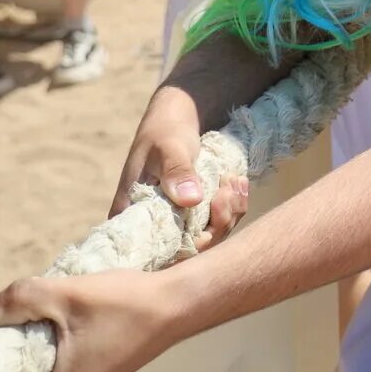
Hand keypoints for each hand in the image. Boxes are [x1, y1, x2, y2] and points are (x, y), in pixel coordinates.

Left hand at [0, 269, 179, 371]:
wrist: (177, 304)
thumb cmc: (125, 303)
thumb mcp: (66, 293)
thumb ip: (17, 301)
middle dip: (5, 353)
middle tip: (6, 317)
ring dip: (26, 346)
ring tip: (31, 313)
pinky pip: (51, 370)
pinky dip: (45, 347)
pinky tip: (54, 319)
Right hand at [110, 93, 249, 251]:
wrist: (175, 119)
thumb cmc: (164, 132)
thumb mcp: (169, 147)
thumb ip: (177, 172)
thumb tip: (190, 200)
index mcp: (133, 217)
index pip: (159, 252)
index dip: (192, 244)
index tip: (214, 210)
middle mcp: (153, 226)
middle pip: (190, 250)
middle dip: (218, 225)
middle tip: (228, 191)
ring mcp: (175, 222)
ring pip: (208, 238)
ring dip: (229, 213)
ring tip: (234, 182)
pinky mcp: (193, 216)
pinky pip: (216, 224)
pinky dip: (232, 207)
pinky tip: (238, 184)